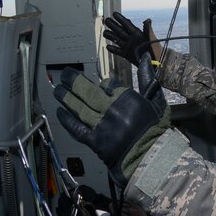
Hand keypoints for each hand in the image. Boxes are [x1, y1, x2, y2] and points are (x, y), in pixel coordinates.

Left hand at [54, 55, 169, 186]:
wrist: (153, 157)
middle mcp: (110, 109)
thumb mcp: (157, 100)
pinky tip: (60, 112)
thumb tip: (144, 58)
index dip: (104, 84)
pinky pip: (77, 128)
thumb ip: (148, 78)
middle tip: (65, 75)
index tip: (102, 84)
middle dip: (74, 82)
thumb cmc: (156, 129)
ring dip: (66, 98)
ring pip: (79, 108)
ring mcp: (101, 125)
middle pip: (87, 92)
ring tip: (58, 90)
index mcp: (126, 98)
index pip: (109, 85)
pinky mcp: (95, 140)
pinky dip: (67, 120)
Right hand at [103, 12, 154, 66]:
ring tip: (104, 32)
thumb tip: (148, 20)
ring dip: (110, 36)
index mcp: (137, 33)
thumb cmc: (155, 50)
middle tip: (106, 20)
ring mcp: (128, 46)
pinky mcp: (127, 54)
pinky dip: (113, 49)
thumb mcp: (151, 38)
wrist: (156, 62)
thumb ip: (148, 29)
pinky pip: (117, 51)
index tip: (114, 14)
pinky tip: (108, 47)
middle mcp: (131, 39)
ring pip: (117, 40)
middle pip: (119, 30)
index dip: (120, 19)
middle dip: (112, 25)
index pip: (126, 24)